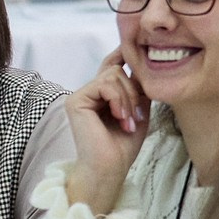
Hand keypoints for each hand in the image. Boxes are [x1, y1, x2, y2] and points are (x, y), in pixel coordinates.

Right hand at [62, 48, 149, 212]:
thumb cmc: (123, 146)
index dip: (122, 55)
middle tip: (136, 116)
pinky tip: (120, 117)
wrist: (110, 168)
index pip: (111, 67)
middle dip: (133, 91)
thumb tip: (142, 63)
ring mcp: (80, 96)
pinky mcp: (76, 101)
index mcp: (101, 96)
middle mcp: (89, 93)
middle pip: (116, 70)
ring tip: (128, 121)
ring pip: (112, 75)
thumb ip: (138, 89)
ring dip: (128, 98)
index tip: (137, 50)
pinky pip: (104, 85)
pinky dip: (118, 99)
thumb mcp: (138, 111)